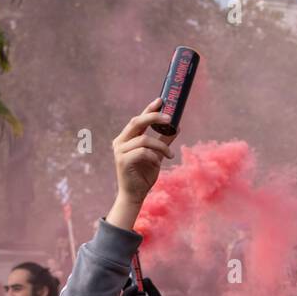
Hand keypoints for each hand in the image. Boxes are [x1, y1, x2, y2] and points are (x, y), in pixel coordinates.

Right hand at [106, 99, 176, 229]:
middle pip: (137, 122)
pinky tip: (158, 163)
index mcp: (127, 138)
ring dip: (161, 146)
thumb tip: (176, 127)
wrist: (135, 194)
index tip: (161, 100)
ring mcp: (120, 150)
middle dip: (154, 117)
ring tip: (170, 155)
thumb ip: (164, 141)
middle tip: (170, 118)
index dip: (149, 108)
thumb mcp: (157, 155)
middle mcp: (120, 141)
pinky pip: (143, 152)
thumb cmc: (144, 175)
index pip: (138, 119)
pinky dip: (154, 156)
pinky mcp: (122, 161)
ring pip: (144, 140)